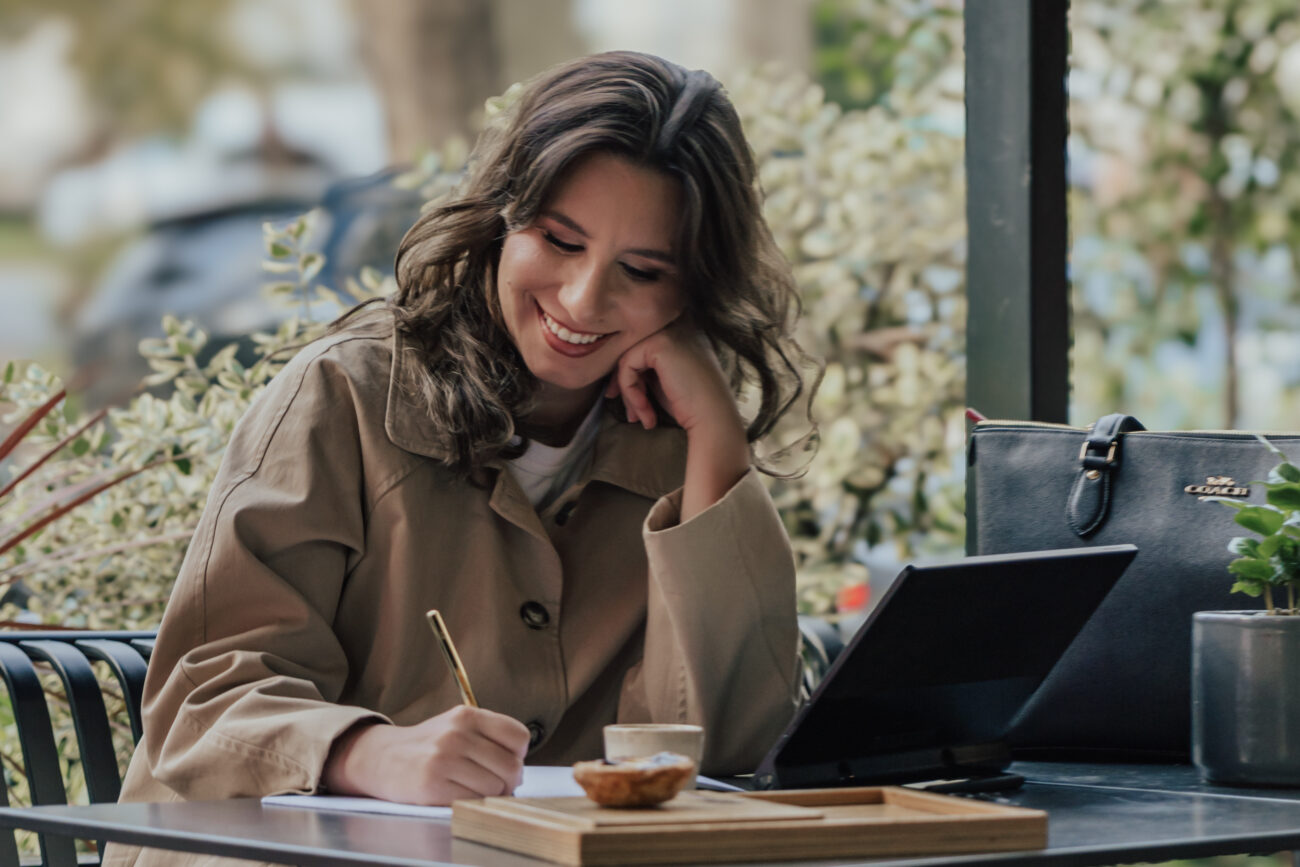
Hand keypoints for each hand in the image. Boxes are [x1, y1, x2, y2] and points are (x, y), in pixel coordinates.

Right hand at [321, 705, 529, 804]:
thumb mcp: (457, 726)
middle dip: (507, 782)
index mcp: (467, 715)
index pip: (519, 737)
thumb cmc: (428, 746)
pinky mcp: (431, 785)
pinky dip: (470, 804)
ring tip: (470, 789)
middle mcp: (456, 734)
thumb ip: (489, 738)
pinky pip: (472, 802)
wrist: (382, 757)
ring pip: (494, 788)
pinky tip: (455, 795)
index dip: (518, 755)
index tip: (504, 762)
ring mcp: (443, 759)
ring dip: (488, 796)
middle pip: (511, 767)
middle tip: (492, 784)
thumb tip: (519, 770)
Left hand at [604, 319, 739, 437]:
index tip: (631, 403)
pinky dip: (630, 391)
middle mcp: (675, 327)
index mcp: (680, 334)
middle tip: (631, 414)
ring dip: (629, 394)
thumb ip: (646, 369)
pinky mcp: (659, 344)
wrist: (712, 418)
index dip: (632, 376)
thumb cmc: (692, 406)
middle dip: (625, 385)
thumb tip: (614, 374)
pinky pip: (627, 365)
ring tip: (640, 417)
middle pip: (632, 351)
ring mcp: (668, 333)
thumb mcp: (665, 381)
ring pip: (627, 359)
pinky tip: (645, 410)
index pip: (643, 348)